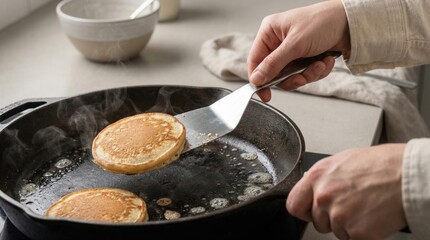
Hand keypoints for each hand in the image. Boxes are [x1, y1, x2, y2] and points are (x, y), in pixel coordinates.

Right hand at [247, 0, 349, 100]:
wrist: (351, 22)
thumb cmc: (322, 21)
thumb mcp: (295, 44)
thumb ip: (273, 64)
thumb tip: (256, 79)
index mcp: (270, 32)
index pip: (255, 60)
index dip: (259, 78)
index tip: (265, 94)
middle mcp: (279, 42)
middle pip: (274, 72)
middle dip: (292, 77)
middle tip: (301, 77)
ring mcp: (293, 51)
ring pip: (291, 76)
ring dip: (308, 74)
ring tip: (319, 64)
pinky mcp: (305, 58)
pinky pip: (305, 74)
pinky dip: (317, 71)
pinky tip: (325, 60)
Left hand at [287, 144, 406, 239]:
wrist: (407, 175)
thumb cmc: (381, 164)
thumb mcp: (342, 161)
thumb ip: (323, 177)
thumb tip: (314, 186)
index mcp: (317, 177)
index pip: (294, 204)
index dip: (303, 210)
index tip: (310, 212)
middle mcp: (323, 196)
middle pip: (317, 221)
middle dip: (331, 217)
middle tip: (351, 205)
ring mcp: (339, 215)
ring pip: (336, 231)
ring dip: (348, 224)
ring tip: (365, 206)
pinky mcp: (356, 232)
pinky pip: (352, 238)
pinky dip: (363, 233)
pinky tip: (372, 216)